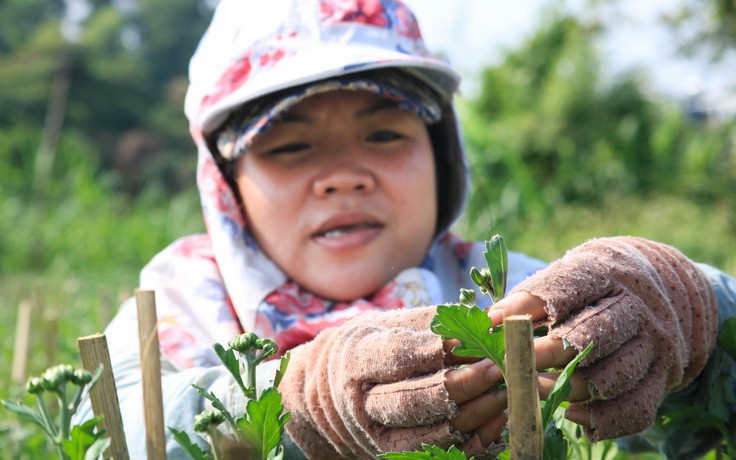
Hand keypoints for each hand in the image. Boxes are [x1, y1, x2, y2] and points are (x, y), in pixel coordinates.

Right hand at [280, 306, 507, 458]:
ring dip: (475, 416)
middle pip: (412, 402)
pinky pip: (444, 456)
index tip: (474, 339)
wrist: (335, 397)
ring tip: (508, 391)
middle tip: (500, 367)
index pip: (396, 357)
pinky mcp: (400, 457)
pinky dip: (476, 441)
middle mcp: (363, 405)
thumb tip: (487, 320)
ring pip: (430, 436)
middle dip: (462, 385)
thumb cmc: (373, 350)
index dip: (436, 350)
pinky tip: (500, 418)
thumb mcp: (392, 326)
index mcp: (355, 361)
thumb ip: (435, 323)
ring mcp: (380, 438)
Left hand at [486, 237, 717, 440]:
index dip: (529, 304)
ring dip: (569, 390)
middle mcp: (637, 308)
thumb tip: (487, 322)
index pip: (568, 284)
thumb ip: (531, 297)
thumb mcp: (570, 274)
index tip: (495, 321)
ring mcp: (654, 345)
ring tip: (534, 390)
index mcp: (607, 272)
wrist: (668, 291)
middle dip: (549, 353)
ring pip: (613, 376)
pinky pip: (636, 408)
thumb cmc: (598, 285)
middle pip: (594, 333)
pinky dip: (603, 419)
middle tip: (512, 366)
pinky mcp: (663, 378)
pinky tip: (573, 415)